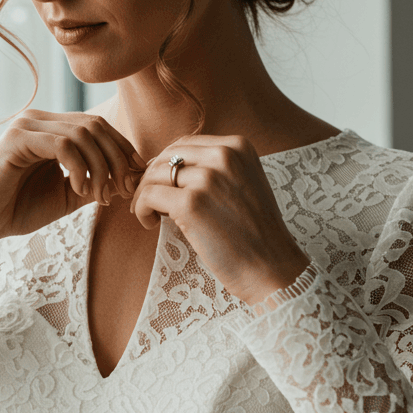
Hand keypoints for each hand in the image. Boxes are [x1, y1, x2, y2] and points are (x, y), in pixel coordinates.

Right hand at [0, 109, 147, 267]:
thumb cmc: (18, 209)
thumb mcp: (67, 196)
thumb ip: (94, 182)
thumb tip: (129, 177)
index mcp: (52, 129)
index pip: (98, 127)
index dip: (122, 151)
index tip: (132, 182)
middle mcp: (40, 120)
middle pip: (95, 126)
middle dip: (116, 159)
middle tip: (120, 191)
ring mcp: (27, 126)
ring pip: (82, 134)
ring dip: (100, 168)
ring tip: (98, 197)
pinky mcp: (17, 139)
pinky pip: (62, 144)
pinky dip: (79, 167)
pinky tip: (80, 189)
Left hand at [128, 134, 310, 304]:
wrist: (271, 267)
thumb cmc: (256, 234)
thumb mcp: (245, 185)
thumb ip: (216, 170)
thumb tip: (172, 170)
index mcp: (238, 147)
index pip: (186, 145)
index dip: (168, 165)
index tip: (164, 187)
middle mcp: (223, 156)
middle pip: (167, 156)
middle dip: (152, 178)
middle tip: (150, 202)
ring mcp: (207, 179)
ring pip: (154, 175)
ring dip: (145, 195)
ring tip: (152, 216)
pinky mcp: (191, 204)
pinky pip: (149, 196)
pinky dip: (142, 209)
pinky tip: (151, 224)